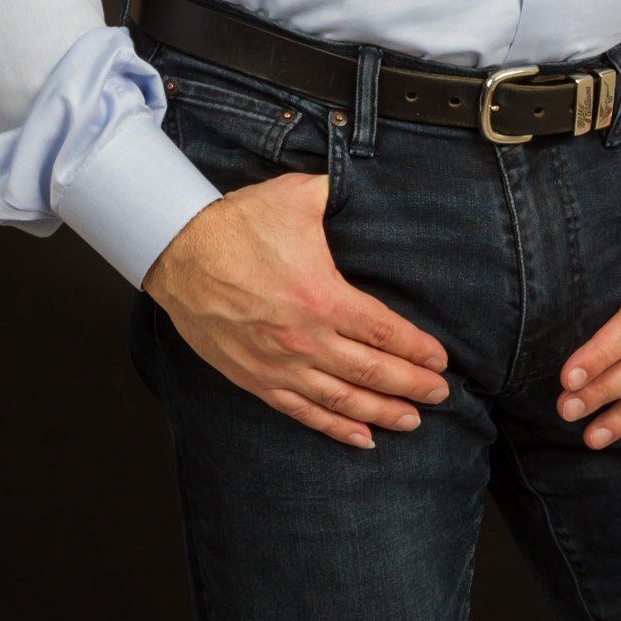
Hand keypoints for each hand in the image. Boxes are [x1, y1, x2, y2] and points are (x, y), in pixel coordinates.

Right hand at [142, 170, 450, 449]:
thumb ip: (337, 193)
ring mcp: (280, 365)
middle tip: (440, 396)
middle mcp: (306, 339)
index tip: (440, 361)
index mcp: (323, 296)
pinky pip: (303, 412)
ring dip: (382, 413)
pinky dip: (335, 428)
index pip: (384, 332)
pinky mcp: (256, 379)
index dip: (417, 350)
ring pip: (343, 401)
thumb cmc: (238, 223)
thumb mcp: (298, 195)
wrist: (179, 251)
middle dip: (412, 387)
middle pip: (372, 373)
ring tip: (411, 420)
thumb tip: (364, 182)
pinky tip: (361, 438)